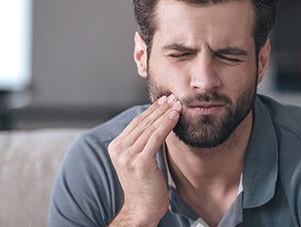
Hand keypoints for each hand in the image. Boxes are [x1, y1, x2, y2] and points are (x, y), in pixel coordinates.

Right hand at [108, 94, 181, 225]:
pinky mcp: (140, 162)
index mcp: (116, 146)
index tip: (164, 100)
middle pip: (143, 122)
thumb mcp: (139, 159)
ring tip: (178, 104)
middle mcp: (118, 149)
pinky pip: (156, 137)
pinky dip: (167, 124)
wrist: (142, 209)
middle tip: (173, 97)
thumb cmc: (145, 185)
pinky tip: (175, 116)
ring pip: (150, 128)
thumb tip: (156, 122)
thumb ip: (141, 142)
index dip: (152, 110)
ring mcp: (127, 156)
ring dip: (166, 114)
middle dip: (160, 108)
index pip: (136, 122)